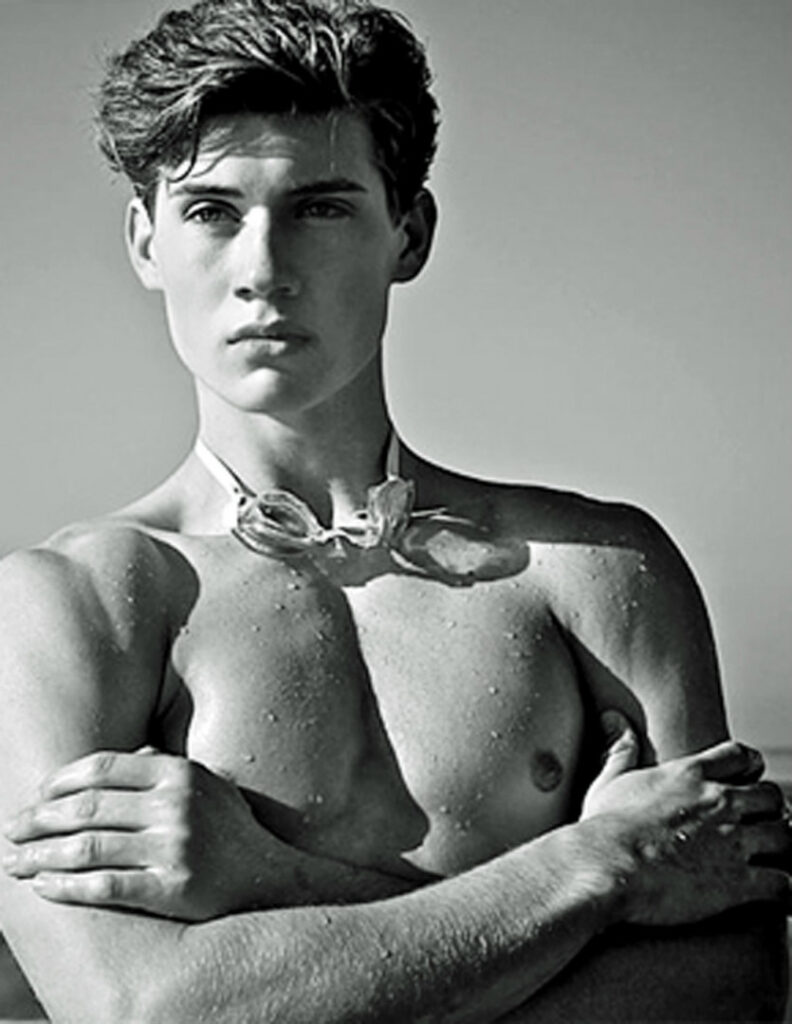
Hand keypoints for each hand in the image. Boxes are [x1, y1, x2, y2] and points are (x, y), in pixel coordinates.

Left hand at [2, 748, 274, 920]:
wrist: (268, 878)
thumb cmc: (230, 828)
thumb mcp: (205, 786)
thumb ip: (164, 768)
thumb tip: (123, 755)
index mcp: (180, 773)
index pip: (104, 768)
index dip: (61, 780)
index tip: (37, 793)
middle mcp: (176, 805)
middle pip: (87, 807)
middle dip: (39, 819)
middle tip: (11, 829)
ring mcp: (174, 847)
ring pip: (87, 847)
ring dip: (41, 855)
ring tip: (14, 861)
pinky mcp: (172, 888)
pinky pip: (104, 885)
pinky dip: (65, 886)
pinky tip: (43, 886)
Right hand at [579, 712, 791, 926]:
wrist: (608, 867)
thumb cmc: (603, 828)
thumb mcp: (609, 782)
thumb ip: (620, 750)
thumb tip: (614, 718)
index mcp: (690, 775)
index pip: (739, 756)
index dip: (750, 766)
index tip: (748, 775)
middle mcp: (719, 802)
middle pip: (771, 795)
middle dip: (770, 809)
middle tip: (761, 821)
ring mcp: (733, 842)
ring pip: (786, 835)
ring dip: (782, 846)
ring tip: (774, 856)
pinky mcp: (739, 883)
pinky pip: (784, 884)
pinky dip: (785, 890)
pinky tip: (778, 894)